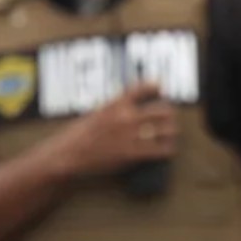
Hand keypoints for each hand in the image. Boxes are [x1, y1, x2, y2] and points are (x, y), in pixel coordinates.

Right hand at [49, 81, 177, 177]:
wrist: (68, 155)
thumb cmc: (76, 135)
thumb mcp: (94, 114)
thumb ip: (112, 110)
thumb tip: (126, 109)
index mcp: (114, 104)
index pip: (141, 88)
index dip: (154, 86)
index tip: (159, 87)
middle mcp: (125, 117)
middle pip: (162, 111)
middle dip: (168, 114)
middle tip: (169, 117)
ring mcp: (130, 136)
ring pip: (166, 130)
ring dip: (171, 131)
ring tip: (171, 133)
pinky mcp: (132, 154)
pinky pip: (160, 150)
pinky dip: (168, 149)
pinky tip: (168, 149)